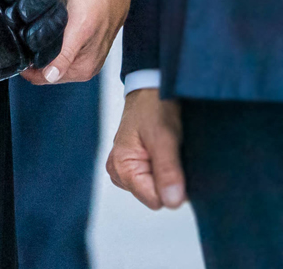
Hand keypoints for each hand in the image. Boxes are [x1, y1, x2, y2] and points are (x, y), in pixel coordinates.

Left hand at [20, 0, 136, 85]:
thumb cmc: (96, 3)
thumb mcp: (77, 31)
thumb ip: (64, 57)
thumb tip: (51, 77)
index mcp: (82, 69)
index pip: (44, 78)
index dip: (26, 69)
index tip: (13, 53)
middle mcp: (82, 65)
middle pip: (45, 69)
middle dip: (31, 58)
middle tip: (18, 39)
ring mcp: (82, 53)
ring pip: (50, 57)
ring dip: (38, 49)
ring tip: (28, 32)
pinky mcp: (80, 41)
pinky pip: (57, 46)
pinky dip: (47, 41)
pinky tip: (42, 28)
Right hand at [107, 88, 185, 209]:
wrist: (151, 90)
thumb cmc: (154, 108)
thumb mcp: (164, 138)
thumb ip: (168, 172)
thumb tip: (173, 203)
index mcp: (120, 167)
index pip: (155, 200)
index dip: (172, 186)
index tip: (176, 163)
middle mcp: (117, 171)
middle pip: (155, 196)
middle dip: (169, 180)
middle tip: (171, 153)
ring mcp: (124, 169)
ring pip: (156, 190)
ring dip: (167, 174)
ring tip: (168, 150)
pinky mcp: (133, 166)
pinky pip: (154, 181)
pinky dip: (164, 170)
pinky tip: (164, 153)